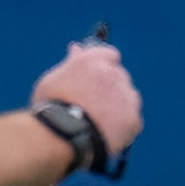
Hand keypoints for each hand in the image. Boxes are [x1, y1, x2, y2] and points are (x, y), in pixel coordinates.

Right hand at [32, 39, 142, 160]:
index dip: (103, 67)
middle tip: (94, 105)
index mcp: (92, 61)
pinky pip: (132, 120)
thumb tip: (77, 49)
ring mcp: (126, 96)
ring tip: (98, 122)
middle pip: (120, 77)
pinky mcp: (134, 119)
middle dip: (110, 88)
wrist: (62, 137)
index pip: (109, 55)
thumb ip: (71, 64)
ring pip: (129, 98)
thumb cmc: (51, 109)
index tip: (97, 78)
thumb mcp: (54, 80)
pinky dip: (123, 126)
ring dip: (118, 106)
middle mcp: (113, 74)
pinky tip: (106, 133)